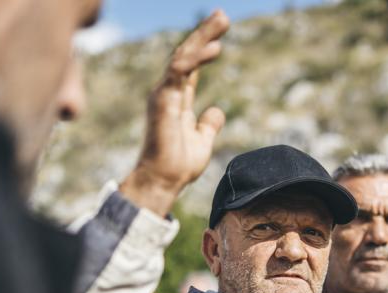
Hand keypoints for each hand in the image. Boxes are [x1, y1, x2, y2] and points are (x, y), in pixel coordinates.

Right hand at [120, 10, 229, 215]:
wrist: (164, 181)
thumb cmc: (178, 165)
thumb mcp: (202, 140)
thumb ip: (208, 124)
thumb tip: (217, 111)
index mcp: (177, 99)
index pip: (191, 65)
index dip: (205, 47)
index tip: (221, 31)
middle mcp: (168, 92)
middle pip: (187, 54)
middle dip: (205, 33)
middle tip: (223, 15)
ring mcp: (164, 94)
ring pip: (183, 56)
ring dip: (203, 36)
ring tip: (222, 20)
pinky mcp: (164, 100)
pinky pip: (180, 71)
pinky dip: (197, 57)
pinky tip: (215, 47)